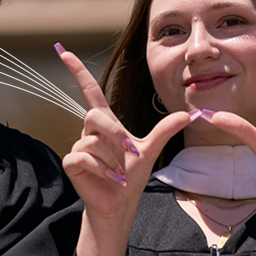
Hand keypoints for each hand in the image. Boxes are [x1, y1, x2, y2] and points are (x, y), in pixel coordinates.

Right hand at [55, 44, 192, 220]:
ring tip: (119, 172)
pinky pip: (84, 157)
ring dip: (112, 159)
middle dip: (114, 134)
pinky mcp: (72, 163)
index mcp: (105, 123)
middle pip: (94, 116)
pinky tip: (110, 178)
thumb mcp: (150, 150)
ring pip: (93, 141)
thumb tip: (189, 114)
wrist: (120, 203)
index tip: (66, 52)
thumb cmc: (130, 176)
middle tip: (129, 151)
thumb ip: (165, 130)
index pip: (90, 91)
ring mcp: (79, 147)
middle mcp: (89, 131)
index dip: (78, 72)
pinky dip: (102, 169)